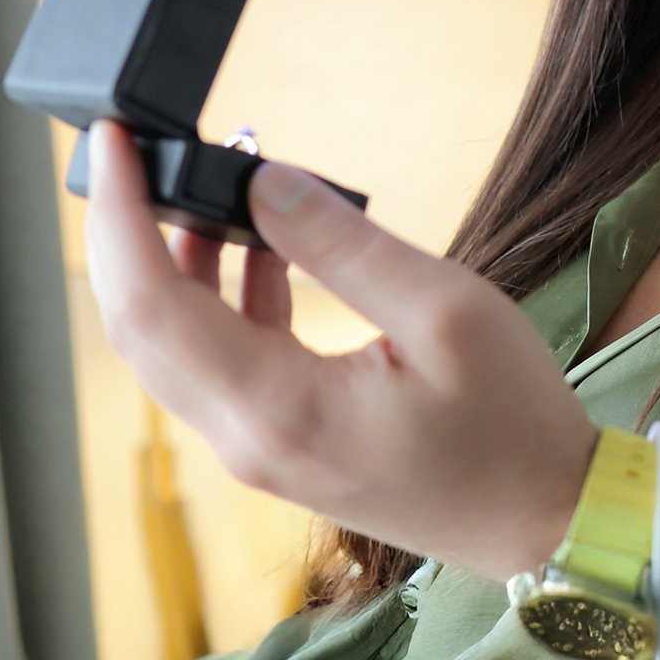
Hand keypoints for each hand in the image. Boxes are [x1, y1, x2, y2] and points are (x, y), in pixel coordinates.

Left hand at [85, 121, 598, 582]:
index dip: (120, 218)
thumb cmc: (512, 421)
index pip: (150, 306)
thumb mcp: (445, 310)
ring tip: (210, 185)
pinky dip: (222, 300)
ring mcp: (263, 451)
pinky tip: (258, 251)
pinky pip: (223, 366)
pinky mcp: (287, 447)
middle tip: (141, 153)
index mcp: (280, 410)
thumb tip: (264, 182)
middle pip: (141, 331)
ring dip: (176, 265)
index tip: (113, 143)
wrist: (546, 515)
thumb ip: (345, 246)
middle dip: (128, 235)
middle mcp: (249, 440)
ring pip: (176, 350)